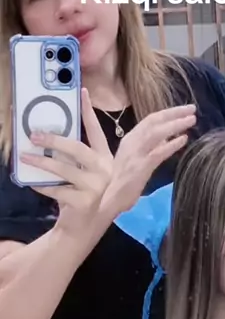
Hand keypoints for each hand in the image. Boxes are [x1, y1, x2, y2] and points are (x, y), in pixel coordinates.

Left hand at [20, 88, 113, 235]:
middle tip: (34, 136)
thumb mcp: (81, 172)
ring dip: (41, 163)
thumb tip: (48, 136)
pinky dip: (42, 186)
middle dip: (54, 140)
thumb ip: (73, 156)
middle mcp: (104, 170)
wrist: (83, 226)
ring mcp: (96, 187)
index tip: (81, 92)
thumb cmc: (80, 193)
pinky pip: (57, 189)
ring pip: (63, 169)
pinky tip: (32, 183)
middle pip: (77, 148)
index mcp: (105, 159)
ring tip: (25, 158)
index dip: (89, 112)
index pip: (96, 131)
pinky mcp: (85, 202)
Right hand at [100, 103, 195, 215]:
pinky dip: (172, 145)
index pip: (148, 121)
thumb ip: (145, 151)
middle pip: (153, 121)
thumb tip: (163, 142)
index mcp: (128, 141)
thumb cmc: (116, 185)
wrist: (103, 201)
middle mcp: (131, 143)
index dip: (166, 113)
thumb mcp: (131, 162)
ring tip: (192, 119)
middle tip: (191, 108)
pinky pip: (159, 152)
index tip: (182, 109)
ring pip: (157, 132)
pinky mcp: (140, 167)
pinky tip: (184, 139)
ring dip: (176, 124)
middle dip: (173, 112)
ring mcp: (135, 154)